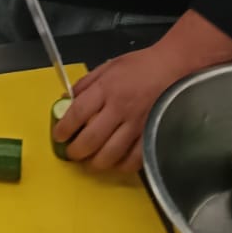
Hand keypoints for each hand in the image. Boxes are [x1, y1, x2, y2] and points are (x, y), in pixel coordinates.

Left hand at [54, 45, 186, 173]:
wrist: (172, 67)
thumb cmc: (140, 66)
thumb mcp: (108, 66)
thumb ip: (86, 84)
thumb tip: (66, 100)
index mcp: (106, 88)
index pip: (78, 112)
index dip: (64, 128)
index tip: (58, 136)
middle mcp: (119, 108)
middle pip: (91, 139)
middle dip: (76, 151)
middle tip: (72, 154)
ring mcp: (137, 124)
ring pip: (111, 154)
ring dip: (96, 163)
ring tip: (90, 162)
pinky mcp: (151, 135)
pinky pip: (134, 160)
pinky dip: (121, 166)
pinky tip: (115, 164)